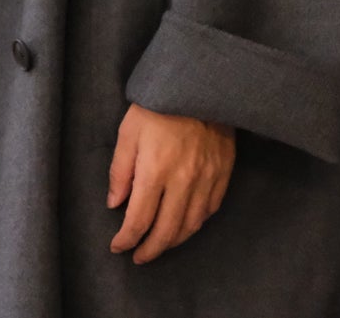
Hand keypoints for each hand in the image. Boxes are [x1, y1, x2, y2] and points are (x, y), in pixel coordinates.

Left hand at [106, 103, 235, 261]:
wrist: (199, 82)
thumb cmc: (158, 105)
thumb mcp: (128, 133)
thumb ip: (120, 171)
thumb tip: (115, 204)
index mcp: (155, 171)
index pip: (139, 220)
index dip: (126, 240)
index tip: (118, 246)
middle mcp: (183, 180)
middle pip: (167, 230)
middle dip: (150, 250)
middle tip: (139, 256)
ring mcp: (207, 177)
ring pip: (192, 224)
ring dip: (174, 241)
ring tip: (161, 244)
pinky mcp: (224, 170)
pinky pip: (212, 207)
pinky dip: (197, 222)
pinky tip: (187, 223)